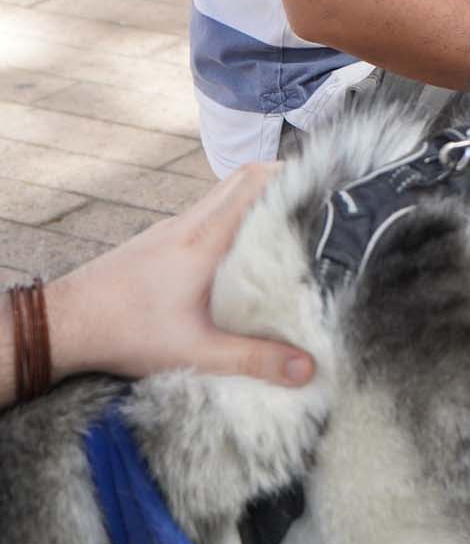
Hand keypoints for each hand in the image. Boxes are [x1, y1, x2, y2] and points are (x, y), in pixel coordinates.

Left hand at [51, 164, 314, 387]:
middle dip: (283, 179)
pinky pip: (206, 212)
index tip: (328, 183)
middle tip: (317, 199)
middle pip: (244, 178)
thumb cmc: (126, 332)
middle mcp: (190, 223)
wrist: (67, 321)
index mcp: (206, 240)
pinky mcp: (159, 240)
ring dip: (256, 197)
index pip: (256, 183)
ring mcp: (172, 228)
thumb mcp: (196, 351)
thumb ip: (253, 359)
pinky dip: (232, 215)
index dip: (295, 175)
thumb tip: (306, 368)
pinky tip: (240, 251)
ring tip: (288, 224)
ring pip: (223, 193)